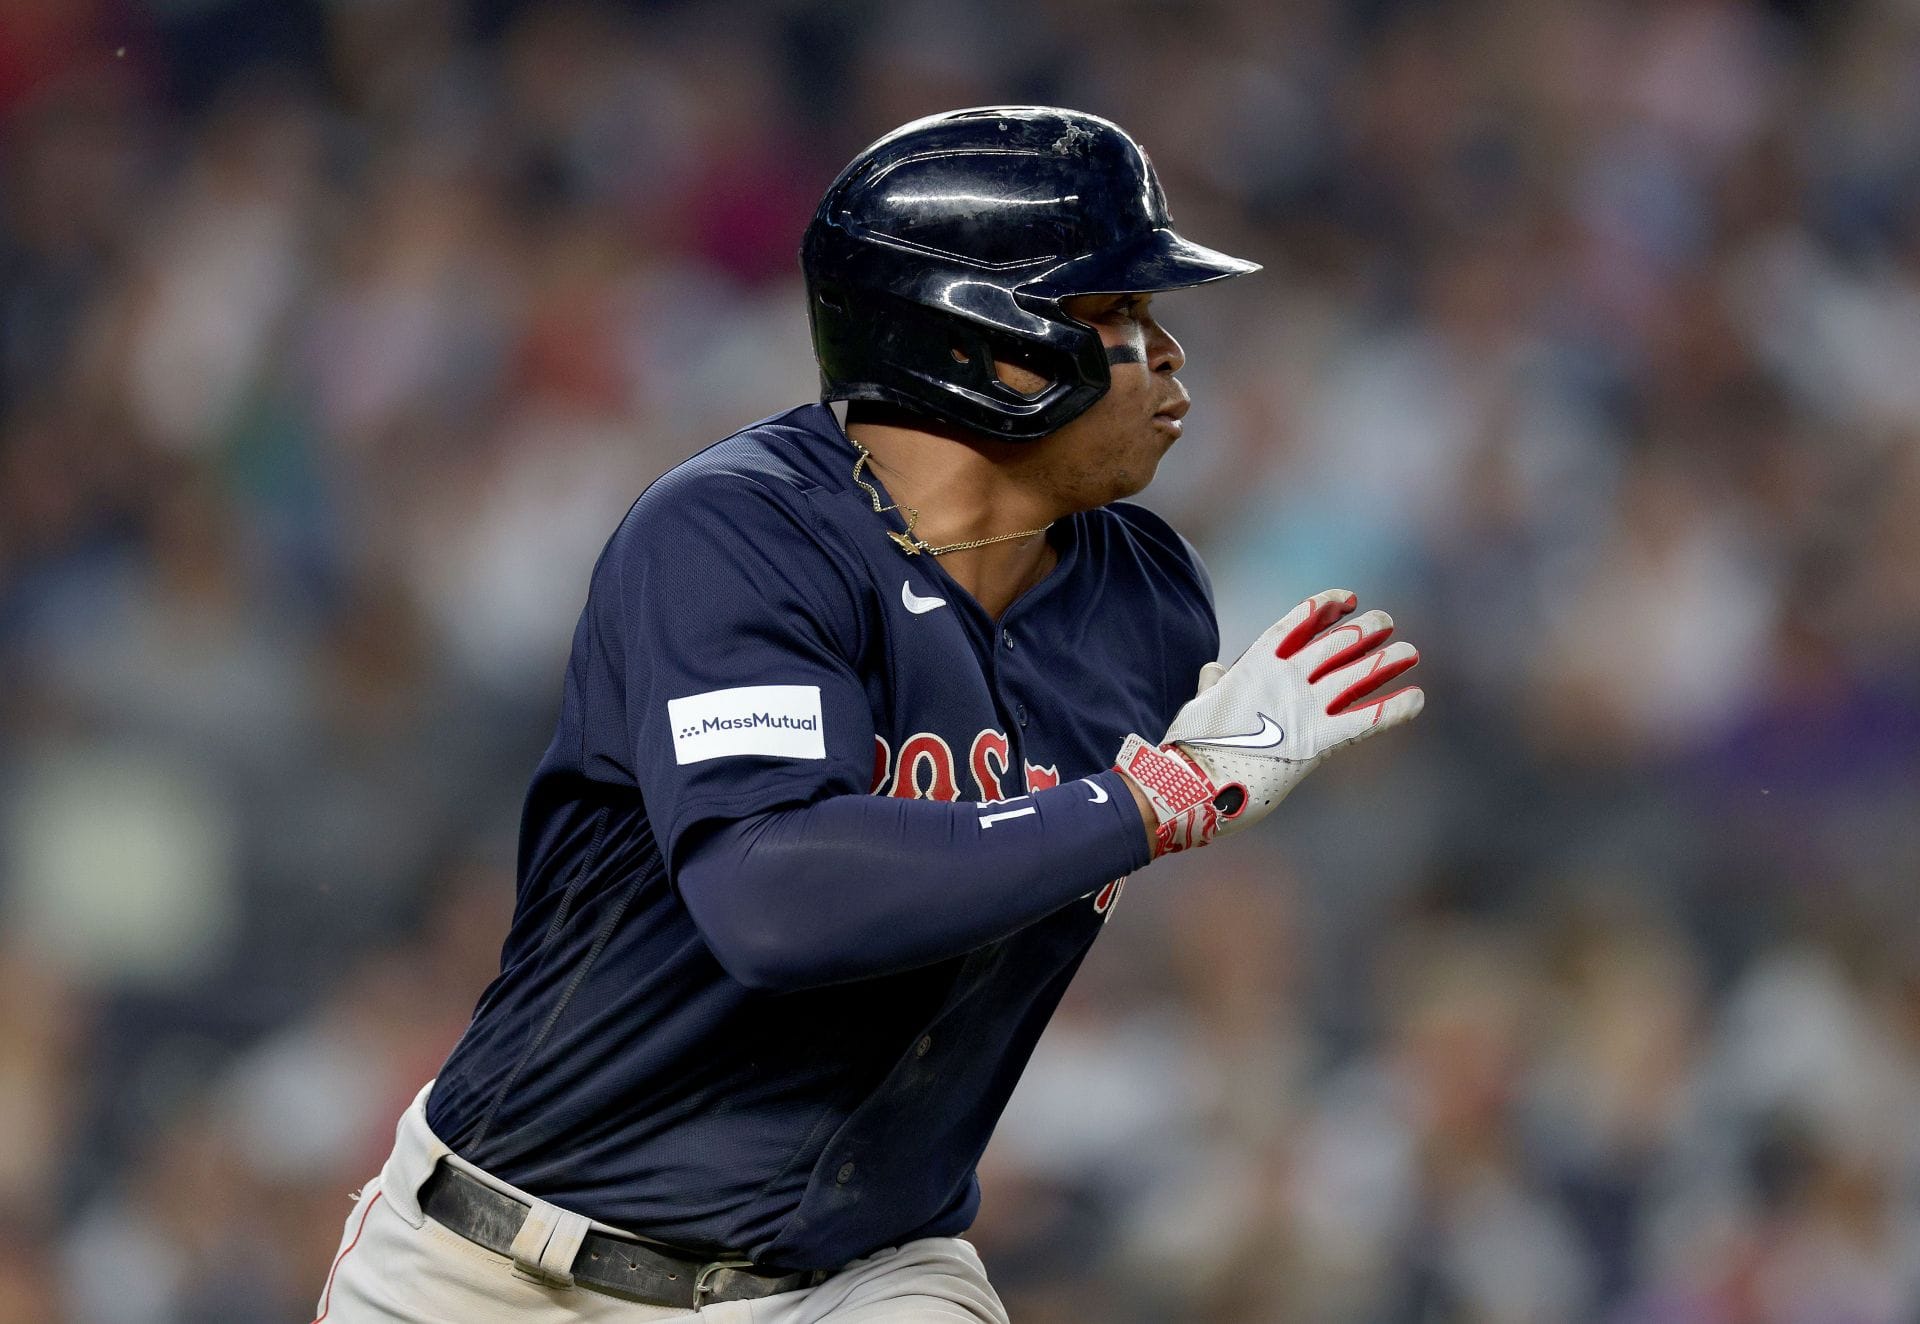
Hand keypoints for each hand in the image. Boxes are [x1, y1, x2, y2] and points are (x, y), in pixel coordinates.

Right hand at [1114, 589, 1423, 855]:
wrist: (1195, 782)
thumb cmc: (1192, 746)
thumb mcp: (1200, 702)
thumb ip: (1214, 683)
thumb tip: (1213, 670)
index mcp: (1254, 664)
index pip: (1297, 622)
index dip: (1325, 608)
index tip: (1347, 599)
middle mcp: (1285, 678)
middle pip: (1336, 645)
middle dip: (1365, 631)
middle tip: (1386, 623)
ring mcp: (1304, 707)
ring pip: (1357, 675)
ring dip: (1386, 663)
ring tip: (1410, 653)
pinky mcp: (1318, 741)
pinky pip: (1366, 720)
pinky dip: (1394, 709)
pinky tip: (1417, 700)